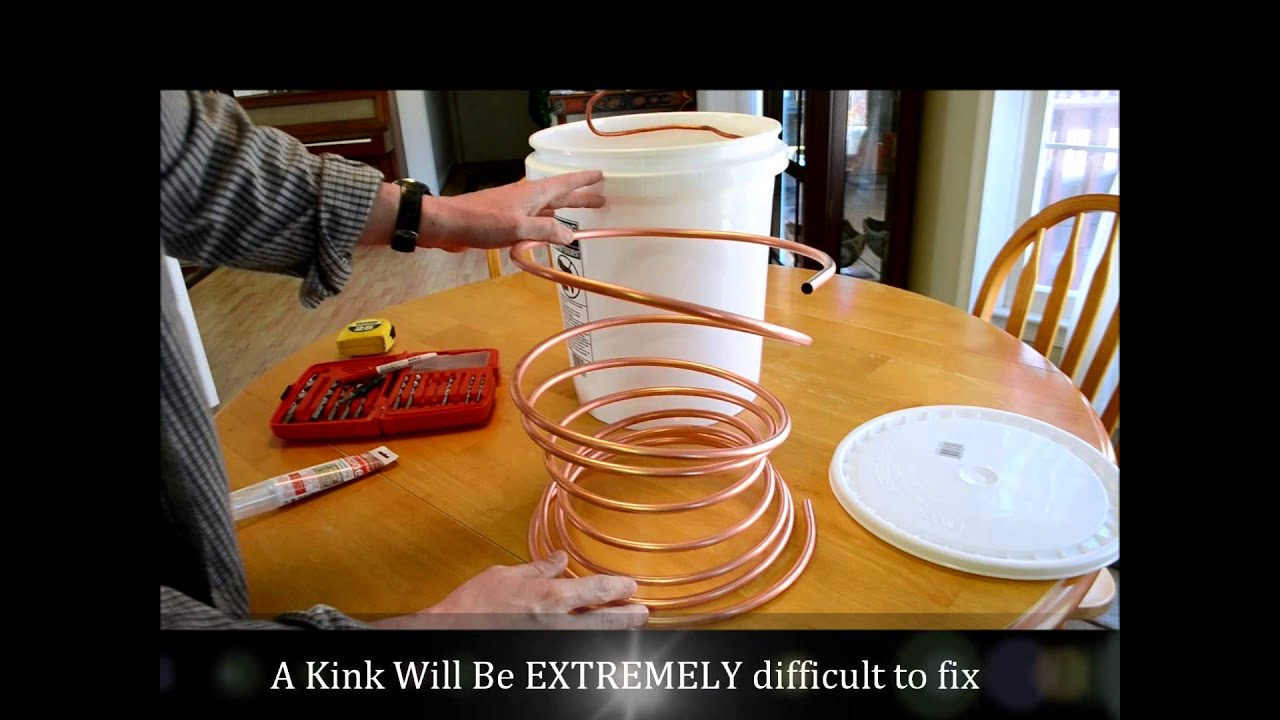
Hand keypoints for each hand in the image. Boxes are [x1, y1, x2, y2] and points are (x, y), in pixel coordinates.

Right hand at [368, 550, 647, 629]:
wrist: (451, 633)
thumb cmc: (473, 605)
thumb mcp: (505, 575)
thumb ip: (538, 568)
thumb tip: (560, 559)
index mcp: (549, 598)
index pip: (595, 592)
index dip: (617, 588)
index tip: (631, 585)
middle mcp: (557, 623)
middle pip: (605, 621)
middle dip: (628, 616)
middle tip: (644, 612)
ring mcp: (552, 641)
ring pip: (594, 637)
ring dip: (615, 632)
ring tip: (631, 627)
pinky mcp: (543, 653)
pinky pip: (576, 648)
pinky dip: (592, 643)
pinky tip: (601, 641)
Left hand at [419, 170, 603, 251]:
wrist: (449, 224)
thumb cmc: (482, 221)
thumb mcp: (518, 227)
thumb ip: (546, 231)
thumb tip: (570, 236)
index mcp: (533, 194)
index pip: (565, 184)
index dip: (583, 181)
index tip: (600, 175)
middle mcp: (527, 199)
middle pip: (559, 197)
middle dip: (580, 198)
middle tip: (600, 200)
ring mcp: (516, 209)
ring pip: (547, 210)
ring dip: (564, 212)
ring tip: (580, 217)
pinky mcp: (505, 221)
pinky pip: (534, 221)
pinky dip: (546, 224)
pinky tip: (548, 232)